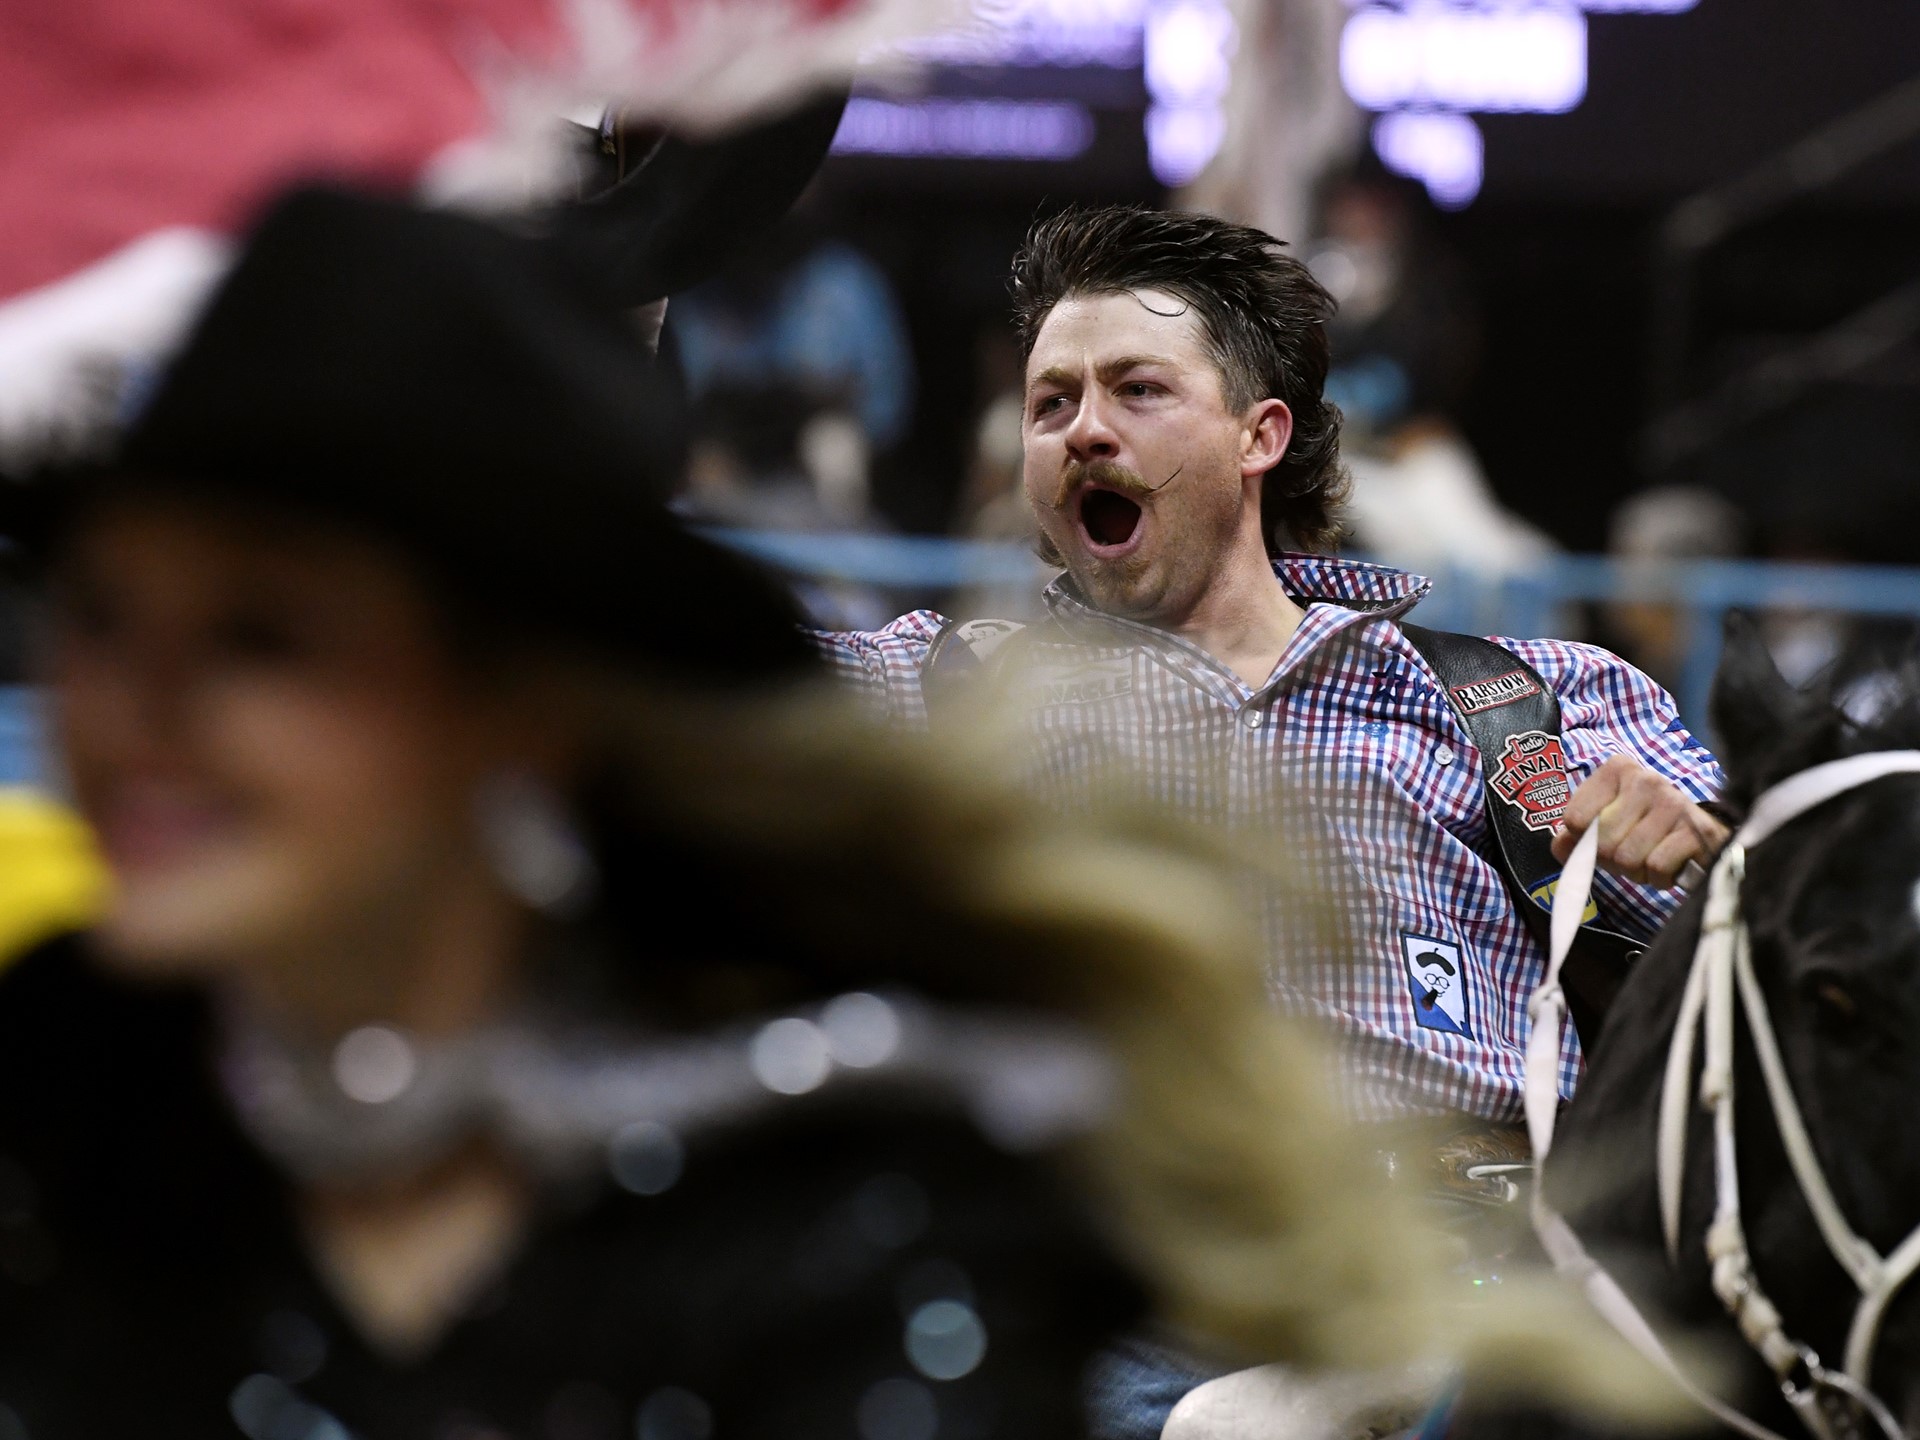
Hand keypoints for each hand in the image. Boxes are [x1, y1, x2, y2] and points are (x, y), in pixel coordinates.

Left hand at [1550, 754, 1728, 887]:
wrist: (1704, 835)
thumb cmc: (1646, 827)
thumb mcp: (1608, 821)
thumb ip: (1577, 833)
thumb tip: (1560, 847)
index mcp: (1617, 770)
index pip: (1575, 818)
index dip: (1585, 841)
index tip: (1604, 838)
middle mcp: (1645, 780)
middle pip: (1601, 842)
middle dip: (1613, 861)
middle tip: (1632, 854)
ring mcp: (1673, 803)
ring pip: (1627, 858)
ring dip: (1637, 871)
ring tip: (1652, 857)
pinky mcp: (1696, 830)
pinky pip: (1656, 867)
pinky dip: (1659, 878)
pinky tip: (1671, 866)